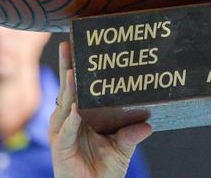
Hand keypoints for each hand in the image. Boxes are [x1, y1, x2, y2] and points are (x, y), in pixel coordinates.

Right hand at [49, 41, 151, 177]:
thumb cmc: (104, 168)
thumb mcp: (123, 146)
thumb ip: (133, 134)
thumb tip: (149, 125)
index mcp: (80, 115)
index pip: (76, 86)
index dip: (75, 66)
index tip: (77, 44)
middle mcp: (68, 120)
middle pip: (67, 89)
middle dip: (67, 66)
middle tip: (68, 44)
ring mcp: (63, 133)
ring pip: (66, 105)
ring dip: (70, 88)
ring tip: (74, 70)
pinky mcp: (62, 147)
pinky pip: (68, 130)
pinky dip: (72, 118)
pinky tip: (76, 107)